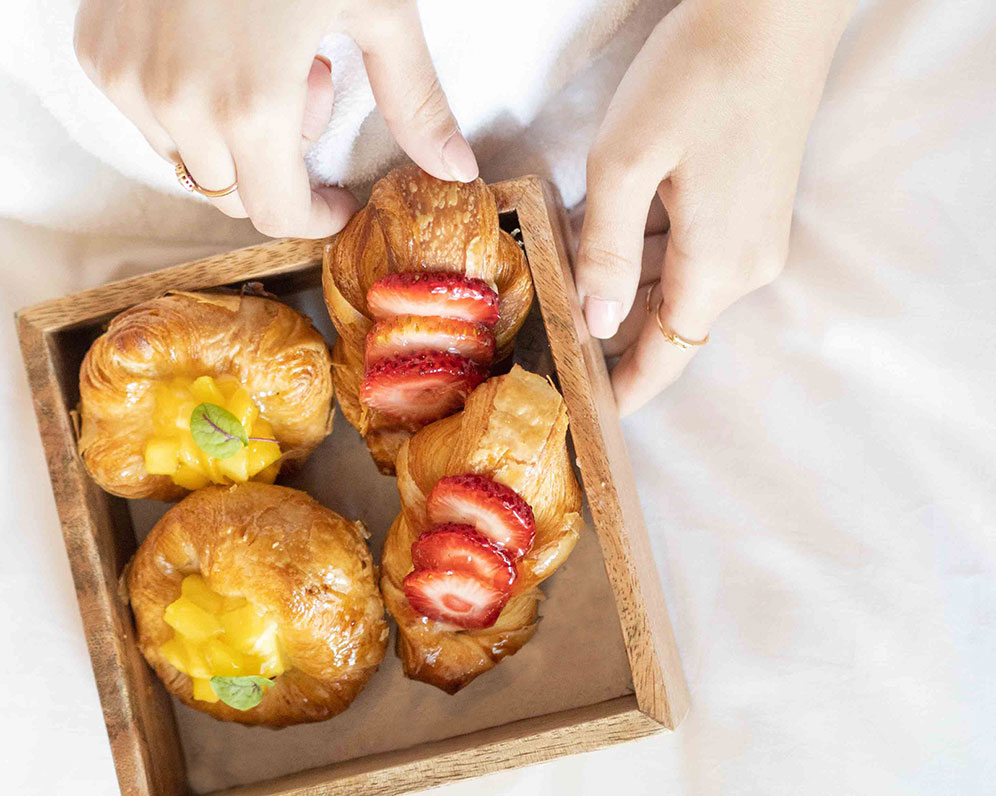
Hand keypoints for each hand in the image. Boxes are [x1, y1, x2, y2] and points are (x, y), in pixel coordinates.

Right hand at [74, 0, 478, 238]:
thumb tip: (456, 169)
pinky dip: (184, 99)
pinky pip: (146, 114)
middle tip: (309, 81)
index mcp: (251, 108)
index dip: (313, 215)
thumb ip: (413, 99)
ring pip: (188, 157)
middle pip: (232, 192)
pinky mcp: (99, 55)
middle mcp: (178, 107)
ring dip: (230, 132)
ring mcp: (129, 81)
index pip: (275, 213)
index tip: (334, 198)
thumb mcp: (376, 8)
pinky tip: (213, 42)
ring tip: (260, 52)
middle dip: (280, 162)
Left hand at [575, 0, 855, 415]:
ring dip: (618, 279)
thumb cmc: (698, 77)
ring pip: (671, 283)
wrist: (774, 11)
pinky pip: (686, 249)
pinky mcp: (749, 204)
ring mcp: (752, 234)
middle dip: (607, 329)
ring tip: (554, 267)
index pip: (664, 360)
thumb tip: (596, 323)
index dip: (624, 391)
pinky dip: (641, 246)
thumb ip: (607, 250)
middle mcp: (744, 264)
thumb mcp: (627, 164)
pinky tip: (597, 223)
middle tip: (541, 332)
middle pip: (664, 323)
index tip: (583, 414)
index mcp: (718, 267)